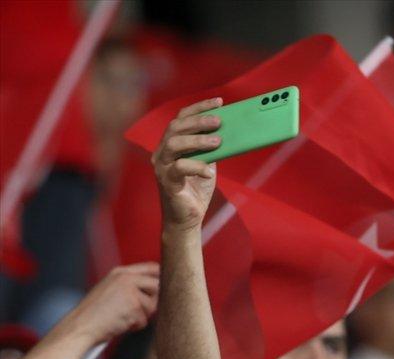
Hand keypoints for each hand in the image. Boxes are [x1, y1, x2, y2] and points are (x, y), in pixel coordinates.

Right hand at [62, 263, 158, 344]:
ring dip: (142, 316)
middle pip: (158, 286)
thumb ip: (132, 287)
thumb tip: (159, 291)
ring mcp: (130, 291)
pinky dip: (135, 326)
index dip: (162, 277)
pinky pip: (144, 320)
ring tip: (122, 317)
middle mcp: (125, 278)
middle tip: (136, 311)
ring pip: (153, 305)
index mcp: (120, 272)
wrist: (79, 326)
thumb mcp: (111, 291)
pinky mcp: (133, 306)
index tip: (168, 286)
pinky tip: (119, 324)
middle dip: (153, 302)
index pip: (152, 268)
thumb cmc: (95, 313)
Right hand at [152, 98, 221, 229]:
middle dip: (198, 121)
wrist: (188, 218)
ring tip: (218, 141)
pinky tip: (210, 172)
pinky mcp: (167, 182)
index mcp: (171, 144)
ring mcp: (162, 166)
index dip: (199, 108)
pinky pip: (179, 168)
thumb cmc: (196, 189)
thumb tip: (228, 131)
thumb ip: (211, 148)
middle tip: (219, 121)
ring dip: (197, 140)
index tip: (219, 102)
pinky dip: (197, 167)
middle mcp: (162, 152)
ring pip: (174, 143)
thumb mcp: (207, 163)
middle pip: (175, 127)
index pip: (181, 118)